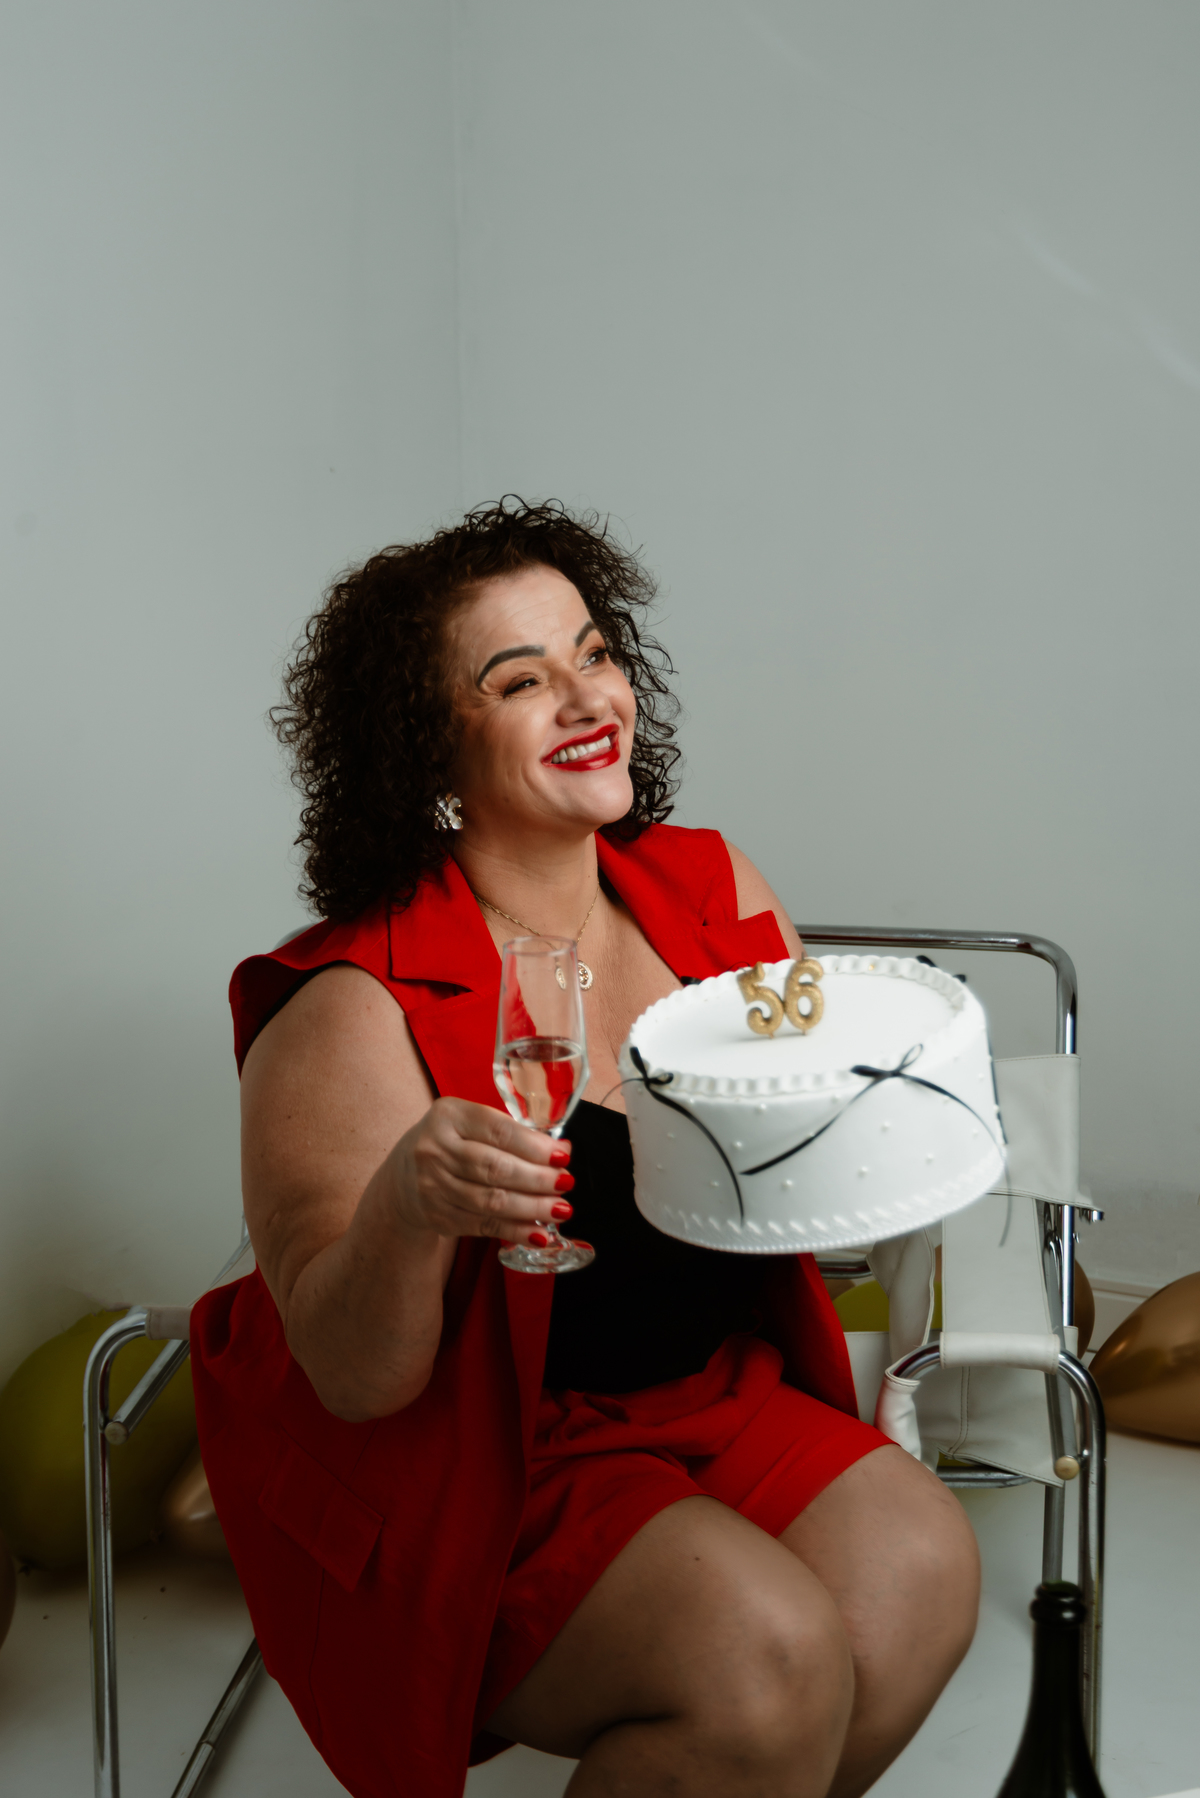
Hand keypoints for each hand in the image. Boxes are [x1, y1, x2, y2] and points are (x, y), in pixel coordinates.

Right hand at [388, 1097, 572, 1245]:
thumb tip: (560, 1151)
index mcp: (449, 1115)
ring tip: (560, 1209)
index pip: (498, 1131)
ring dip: (531, 1208)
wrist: (404, 1177)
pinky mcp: (437, 1215)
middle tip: (566, 1184)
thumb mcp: (470, 1124)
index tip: (563, 1156)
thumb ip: (510, 1133)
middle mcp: (435, 1148)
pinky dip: (514, 1230)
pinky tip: (538, 1232)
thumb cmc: (453, 1144)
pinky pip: (483, 1226)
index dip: (534, 1146)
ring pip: (491, 1201)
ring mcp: (432, 1184)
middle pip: (495, 1168)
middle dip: (538, 1179)